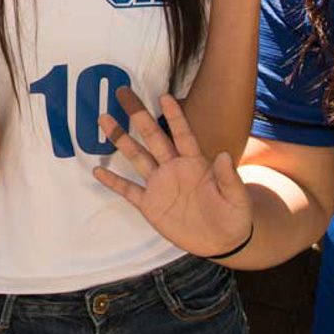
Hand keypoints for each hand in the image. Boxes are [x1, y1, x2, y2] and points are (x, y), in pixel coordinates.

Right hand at [93, 89, 253, 257]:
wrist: (221, 241)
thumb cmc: (233, 215)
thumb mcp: (237, 198)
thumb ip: (229, 178)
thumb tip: (225, 155)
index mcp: (195, 162)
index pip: (183, 134)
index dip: (174, 116)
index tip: (164, 96)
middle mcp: (174, 168)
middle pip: (153, 137)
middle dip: (138, 115)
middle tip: (123, 93)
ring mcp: (160, 185)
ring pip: (137, 157)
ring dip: (121, 139)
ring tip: (104, 119)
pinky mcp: (150, 205)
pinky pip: (128, 190)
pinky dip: (113, 182)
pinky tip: (97, 171)